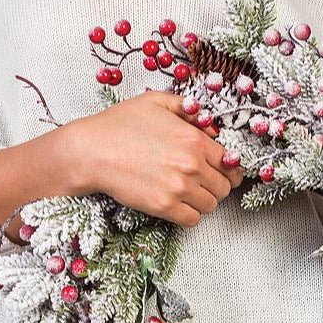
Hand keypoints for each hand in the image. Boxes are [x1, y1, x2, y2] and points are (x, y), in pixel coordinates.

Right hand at [60, 89, 244, 226]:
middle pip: (225, 187)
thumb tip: (211, 126)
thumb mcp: (156, 102)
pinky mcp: (164, 207)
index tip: (224, 172)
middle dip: (217, 186)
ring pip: (211, 205)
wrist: (91, 151)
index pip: (231, 162)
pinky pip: (193, 220)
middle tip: (204, 184)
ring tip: (189, 194)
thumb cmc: (119, 125)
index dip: (230, 169)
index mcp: (195, 139)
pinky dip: (189, 215)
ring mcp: (179, 188)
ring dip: (203, 202)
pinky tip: (178, 206)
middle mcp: (192, 165)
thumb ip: (188, 110)